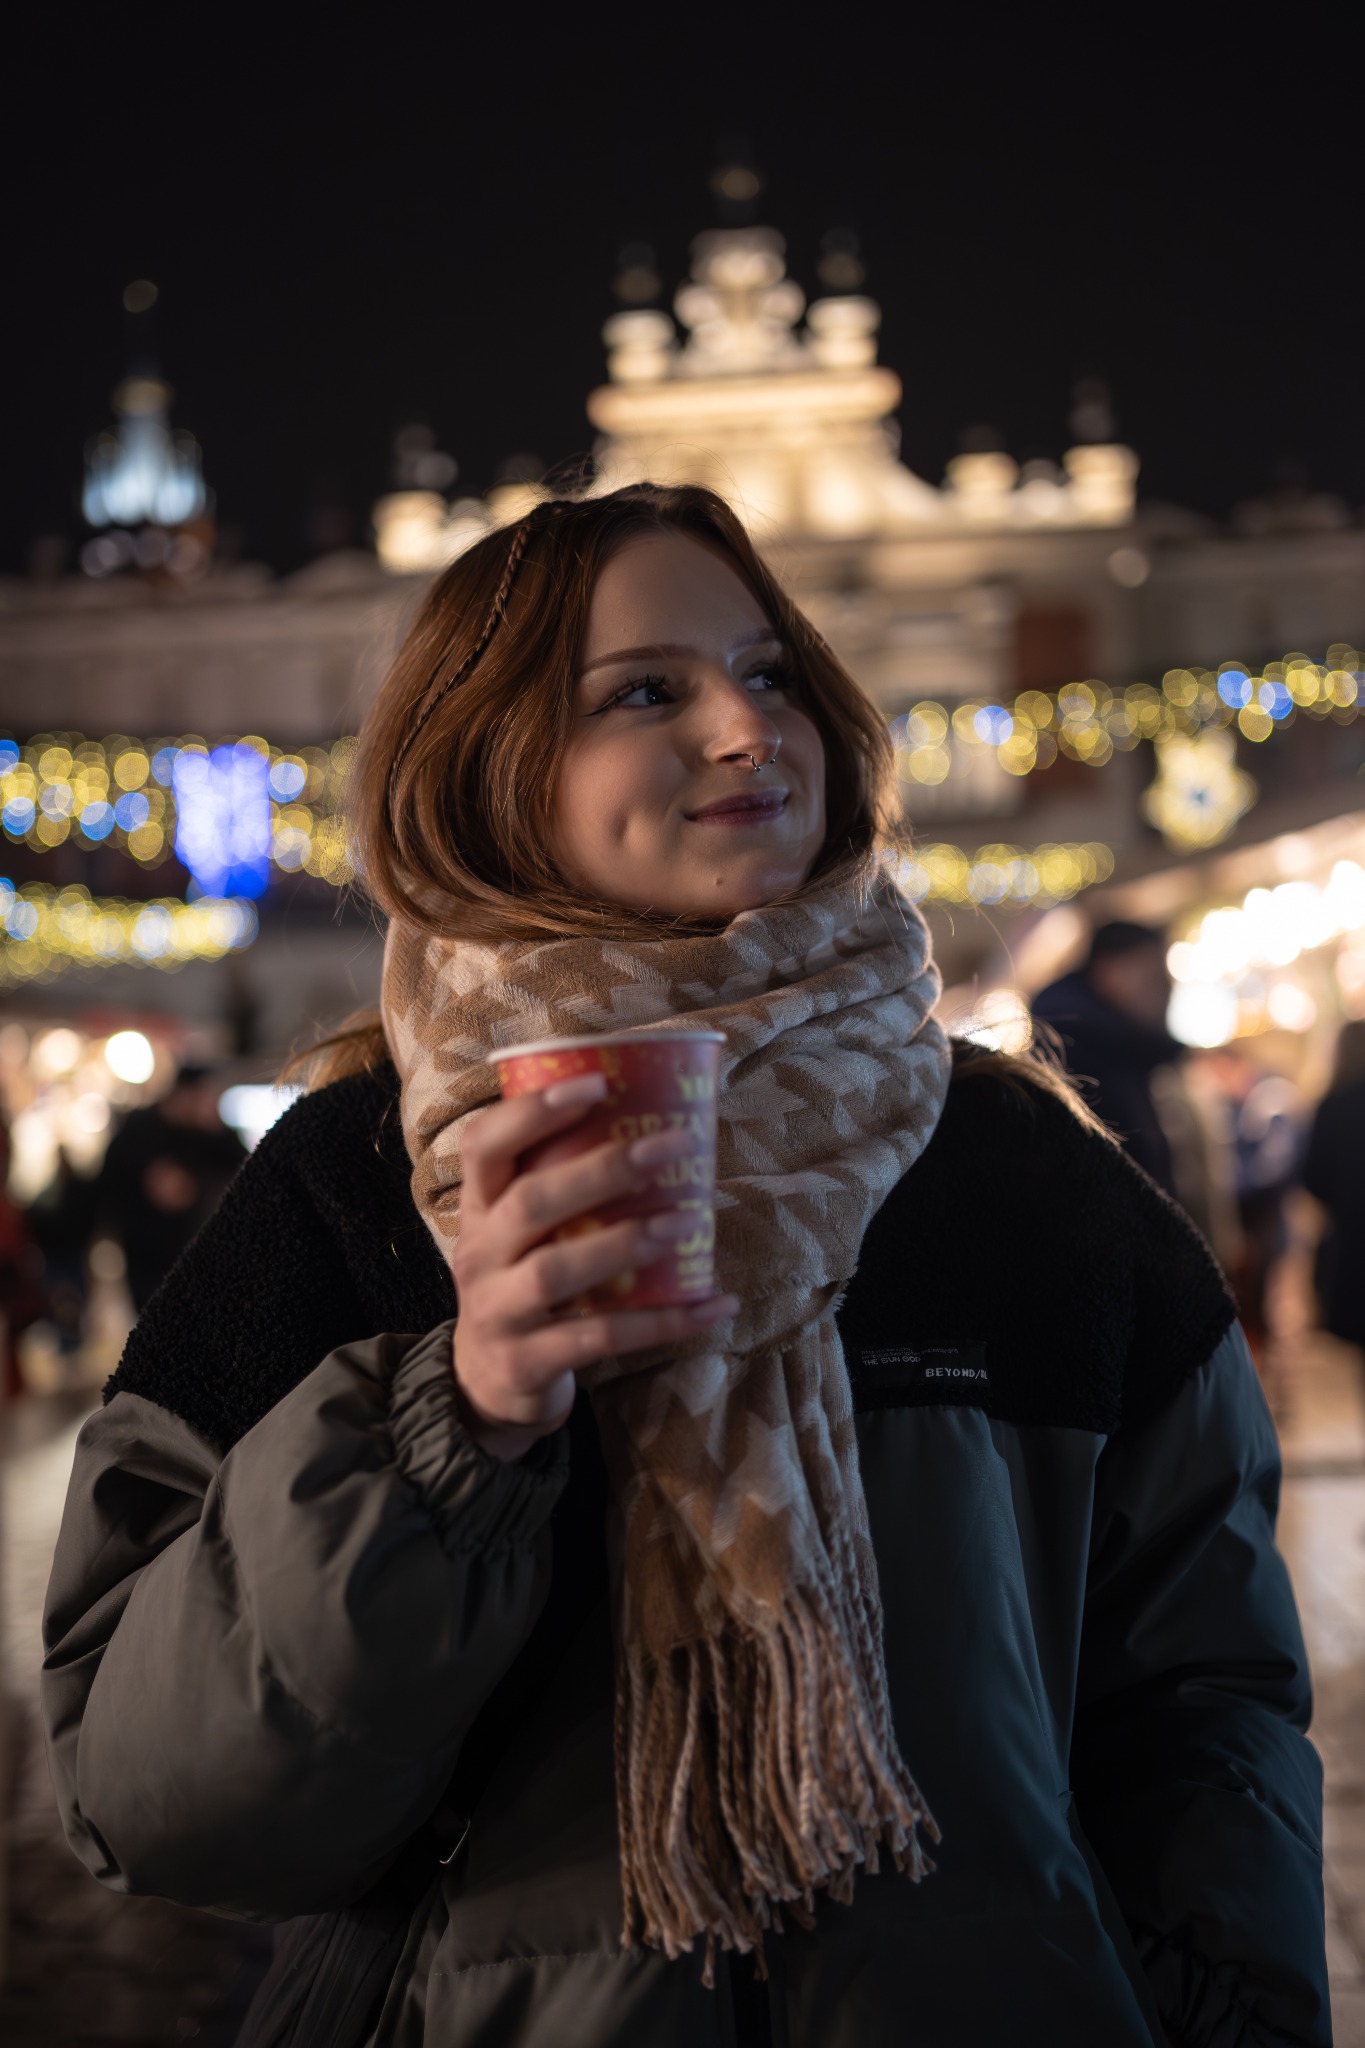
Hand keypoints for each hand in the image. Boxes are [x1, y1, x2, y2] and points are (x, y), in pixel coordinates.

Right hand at [450, 1073, 736, 1461]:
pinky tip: (711, 1305)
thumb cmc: (525, 1281)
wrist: (488, 1382)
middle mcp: (480, 1253)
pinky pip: (597, 1338)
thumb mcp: (523, 1231)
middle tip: (669, 1145)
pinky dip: (659, 1323)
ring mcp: (498, 1311)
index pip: (484, 1144)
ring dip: (623, 1244)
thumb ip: (564, 1184)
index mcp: (480, 1207)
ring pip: (554, 1271)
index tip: (597, 1083)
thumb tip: (666, 1125)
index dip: (533, 1111)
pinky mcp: (527, 1361)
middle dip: (601, 1171)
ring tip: (683, 1225)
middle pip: (529, 1203)